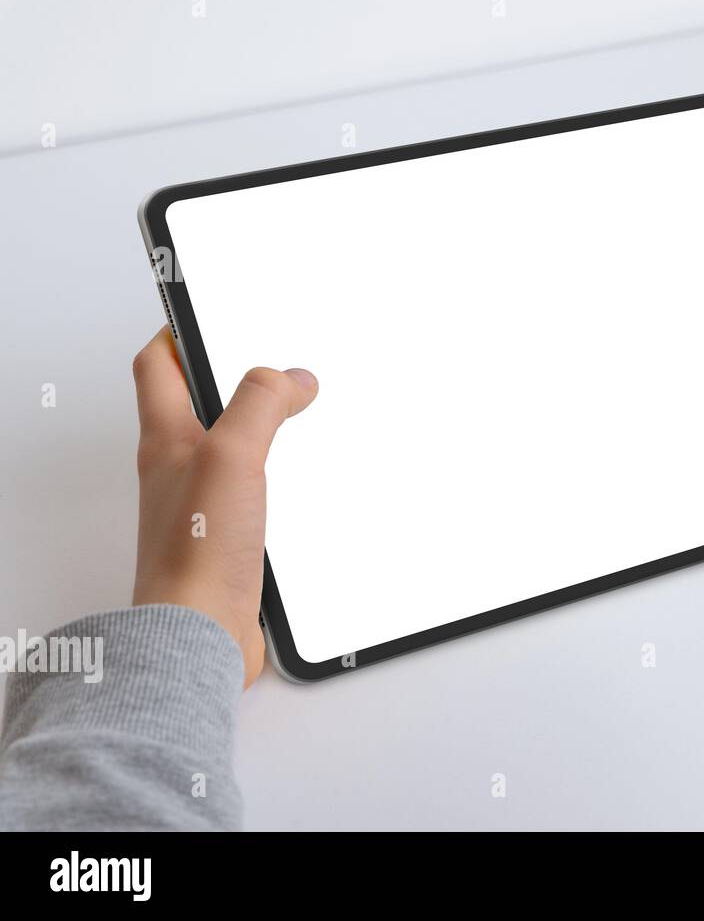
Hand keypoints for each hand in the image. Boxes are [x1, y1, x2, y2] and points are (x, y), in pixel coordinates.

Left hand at [130, 327, 317, 686]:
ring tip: (289, 417)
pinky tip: (301, 486)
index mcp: (167, 439)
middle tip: (259, 362)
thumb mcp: (232, 454)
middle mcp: (179, 470)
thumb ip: (260, 404)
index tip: (208, 314)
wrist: (199, 634)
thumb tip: (290, 375)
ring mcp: (203, 507)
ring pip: (228, 452)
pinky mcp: (230, 541)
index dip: (180, 333)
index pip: (159, 366)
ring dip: (258, 433)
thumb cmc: (196, 552)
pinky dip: (277, 482)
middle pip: (193, 407)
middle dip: (225, 380)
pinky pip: (252, 497)